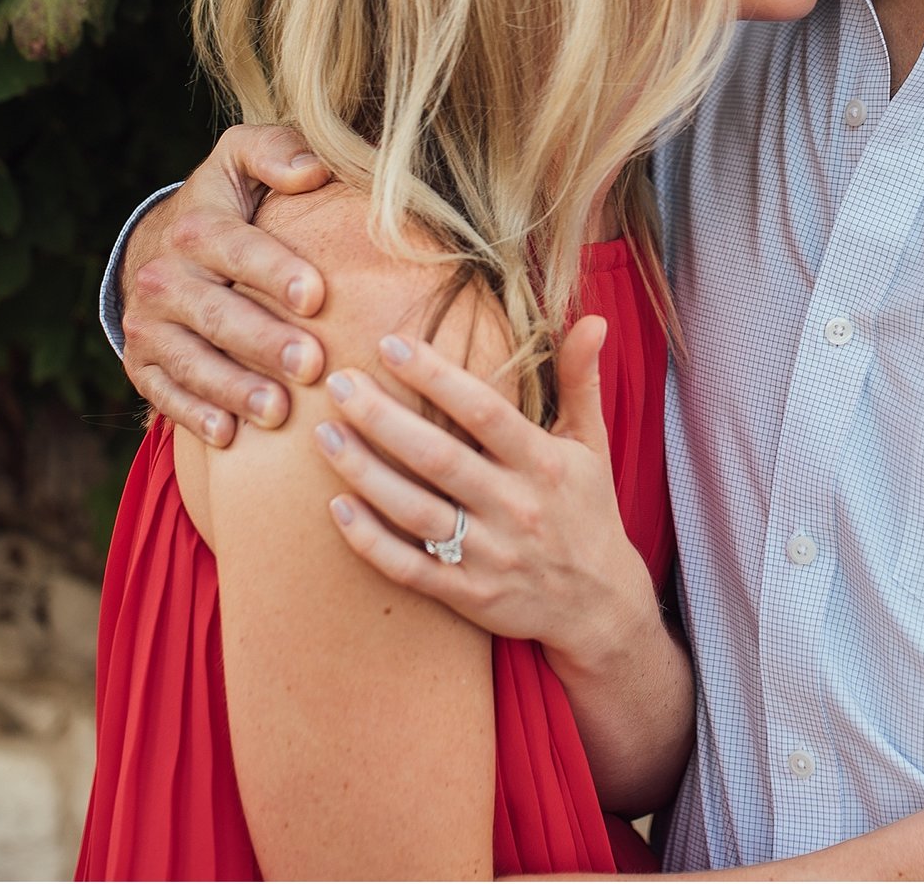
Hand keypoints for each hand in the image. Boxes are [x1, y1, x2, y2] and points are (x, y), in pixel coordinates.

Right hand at [121, 124, 333, 443]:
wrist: (161, 247)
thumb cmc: (228, 204)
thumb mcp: (242, 160)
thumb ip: (277, 150)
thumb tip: (311, 170)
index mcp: (196, 226)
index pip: (236, 249)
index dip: (273, 271)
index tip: (314, 295)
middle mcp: (165, 277)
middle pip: (216, 314)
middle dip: (263, 342)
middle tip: (311, 365)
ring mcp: (150, 325)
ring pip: (190, 361)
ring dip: (232, 388)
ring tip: (277, 411)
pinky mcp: (141, 364)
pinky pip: (164, 394)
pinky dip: (193, 416)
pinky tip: (227, 433)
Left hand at [313, 315, 661, 675]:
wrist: (600, 604)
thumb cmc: (587, 509)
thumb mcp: (591, 444)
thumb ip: (581, 380)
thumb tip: (594, 319)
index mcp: (544, 464)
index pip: (484, 412)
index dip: (436, 377)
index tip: (389, 344)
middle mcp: (517, 508)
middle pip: (438, 458)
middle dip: (383, 418)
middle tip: (338, 382)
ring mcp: (491, 556)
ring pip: (415, 513)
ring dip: (364, 472)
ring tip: (324, 432)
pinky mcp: (470, 596)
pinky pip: (410, 568)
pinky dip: (371, 541)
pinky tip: (336, 506)